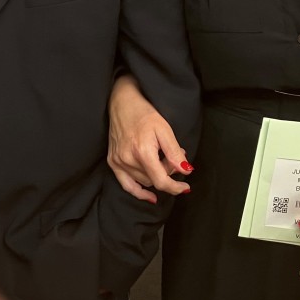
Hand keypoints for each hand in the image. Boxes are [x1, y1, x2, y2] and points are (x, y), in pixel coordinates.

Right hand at [107, 75, 191, 202]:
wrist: (122, 103)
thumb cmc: (144, 113)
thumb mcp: (165, 129)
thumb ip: (174, 153)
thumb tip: (186, 171)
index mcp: (142, 151)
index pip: (161, 181)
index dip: (176, 187)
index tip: (186, 187)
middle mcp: (128, 159)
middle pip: (154, 180)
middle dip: (168, 172)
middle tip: (172, 155)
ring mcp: (118, 162)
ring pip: (144, 181)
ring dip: (156, 175)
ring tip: (161, 157)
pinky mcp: (112, 161)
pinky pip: (126, 184)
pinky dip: (138, 191)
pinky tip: (150, 196)